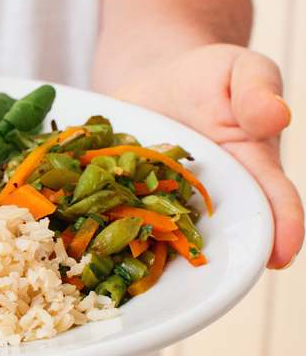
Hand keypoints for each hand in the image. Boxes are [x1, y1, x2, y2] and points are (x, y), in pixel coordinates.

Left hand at [107, 44, 302, 268]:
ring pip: (158, 239)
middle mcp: (210, 203)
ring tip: (122, 267)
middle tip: (195, 285)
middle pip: (215, 237)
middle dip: (207, 264)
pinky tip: (74, 236)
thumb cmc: (211, 76)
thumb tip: (276, 116)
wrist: (156, 79)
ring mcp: (164, 207)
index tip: (278, 256)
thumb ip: (258, 91)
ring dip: (142, 256)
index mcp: (251, 172)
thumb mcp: (240, 70)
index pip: (273, 202)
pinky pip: (113, 220)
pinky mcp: (126, 203)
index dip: (281, 230)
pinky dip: (96, 228)